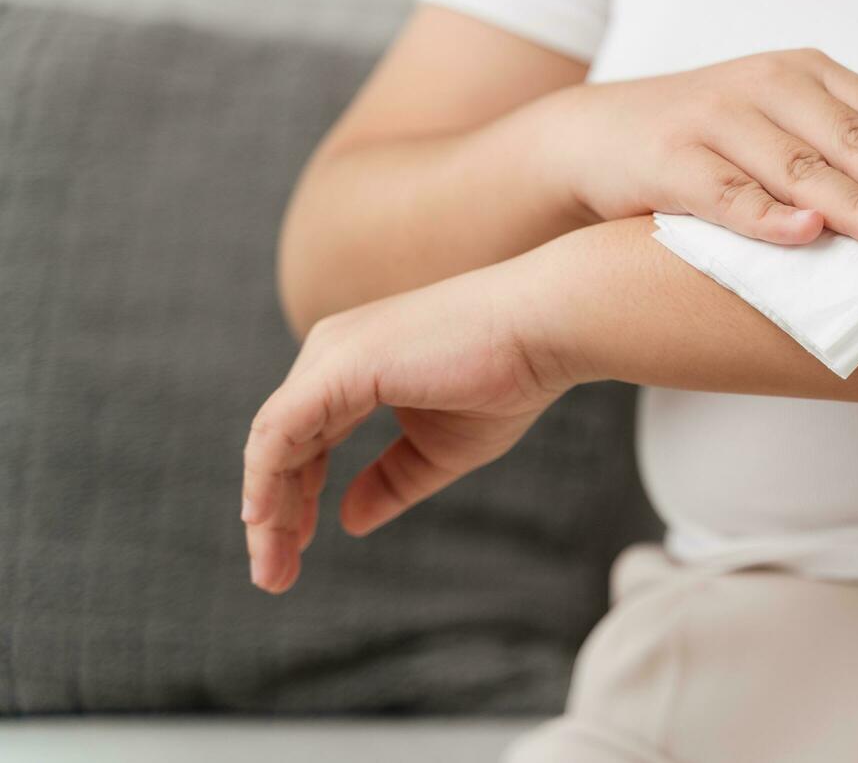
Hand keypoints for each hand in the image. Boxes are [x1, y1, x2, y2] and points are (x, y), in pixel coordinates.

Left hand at [239, 258, 564, 593]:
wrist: (542, 332)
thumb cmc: (506, 379)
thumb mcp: (439, 448)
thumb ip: (391, 480)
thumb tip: (347, 521)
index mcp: (352, 369)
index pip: (301, 442)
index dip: (292, 501)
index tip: (293, 554)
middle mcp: (331, 355)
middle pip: (278, 446)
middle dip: (272, 517)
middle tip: (274, 577)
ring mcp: (331, 356)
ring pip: (271, 443)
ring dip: (267, 510)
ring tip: (272, 567)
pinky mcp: (340, 366)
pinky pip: (280, 430)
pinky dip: (266, 476)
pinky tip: (263, 519)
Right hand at [563, 49, 857, 250]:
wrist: (594, 135)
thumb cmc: (707, 137)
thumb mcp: (776, 118)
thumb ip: (839, 137)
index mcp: (802, 73)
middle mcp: (764, 86)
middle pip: (850, 139)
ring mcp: (716, 122)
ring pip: (797, 168)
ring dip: (854, 205)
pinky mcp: (671, 162)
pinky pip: (726, 195)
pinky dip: (767, 217)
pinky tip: (804, 236)